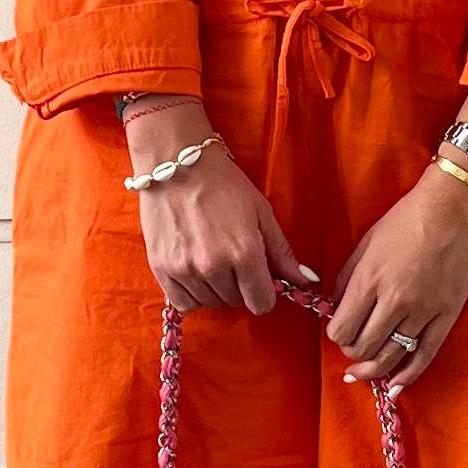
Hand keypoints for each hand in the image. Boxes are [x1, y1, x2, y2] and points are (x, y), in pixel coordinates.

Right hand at [131, 102, 313, 314]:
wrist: (175, 164)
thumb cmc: (223, 184)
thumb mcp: (261, 213)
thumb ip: (282, 253)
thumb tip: (307, 282)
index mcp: (244, 253)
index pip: (261, 304)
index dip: (264, 292)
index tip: (258, 277)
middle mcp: (214, 267)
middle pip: (236, 302)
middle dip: (239, 286)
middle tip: (232, 258)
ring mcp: (185, 270)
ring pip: (210, 303)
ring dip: (215, 289)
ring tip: (210, 258)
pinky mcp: (161, 269)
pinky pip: (182, 302)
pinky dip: (190, 293)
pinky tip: (193, 271)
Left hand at [326, 167, 467, 392]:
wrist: (455, 209)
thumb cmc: (407, 220)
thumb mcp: (366, 243)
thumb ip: (348, 279)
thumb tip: (337, 309)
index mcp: (369, 280)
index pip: (341, 330)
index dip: (337, 334)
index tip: (341, 329)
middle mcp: (394, 300)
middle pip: (363, 348)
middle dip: (353, 352)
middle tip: (354, 345)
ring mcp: (423, 311)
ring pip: (390, 357)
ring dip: (373, 369)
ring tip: (365, 372)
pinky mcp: (446, 316)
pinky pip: (424, 355)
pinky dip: (407, 375)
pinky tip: (395, 387)